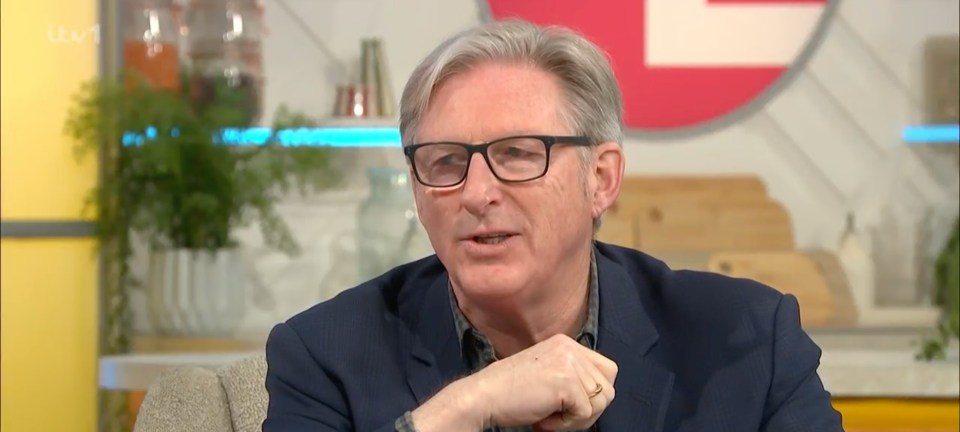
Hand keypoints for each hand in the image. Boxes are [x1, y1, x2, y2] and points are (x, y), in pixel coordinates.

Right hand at [467, 333, 617, 429]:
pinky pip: (584, 414)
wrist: (483, 396)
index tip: (567, 404)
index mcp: (566, 343)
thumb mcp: (548, 372)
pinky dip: (564, 425)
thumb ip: (573, 375)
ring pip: (600, 403)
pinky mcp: (566, 382)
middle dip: (587, 409)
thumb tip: (600, 396)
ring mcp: (569, 363)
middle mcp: (570, 347)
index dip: (593, 394)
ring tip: (548, 416)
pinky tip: (542, 419)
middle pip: (608, 388)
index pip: (607, 370)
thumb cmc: (510, 392)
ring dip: (576, 419)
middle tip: (557, 414)